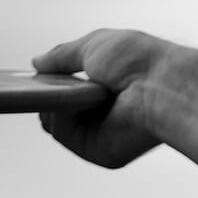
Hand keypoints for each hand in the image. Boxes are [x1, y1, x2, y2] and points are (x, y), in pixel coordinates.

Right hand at [32, 29, 180, 168]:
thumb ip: (63, 55)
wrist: (162, 85)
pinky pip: (63, 135)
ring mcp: (101, 134)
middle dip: (45, 93)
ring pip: (54, 122)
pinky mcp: (100, 151)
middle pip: (56, 109)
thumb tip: (37, 62)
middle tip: (47, 82)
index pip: (68, 90)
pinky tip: (74, 102)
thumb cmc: (139, 60)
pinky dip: (60, 116)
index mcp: (107, 88)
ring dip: (53, 102)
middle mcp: (104, 113)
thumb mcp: (94, 46)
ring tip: (72, 89)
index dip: (50, 83)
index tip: (34, 76)